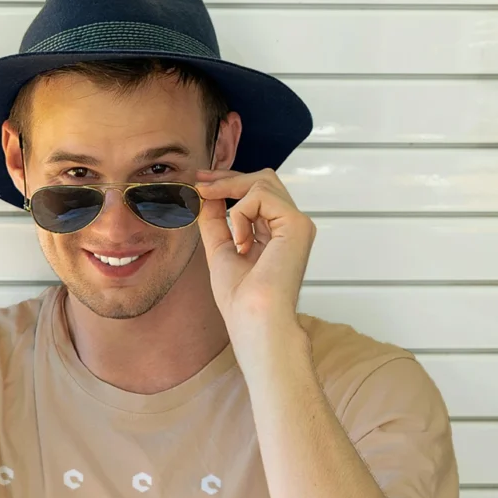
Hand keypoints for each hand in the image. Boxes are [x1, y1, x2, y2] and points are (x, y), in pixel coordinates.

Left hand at [195, 167, 315, 339]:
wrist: (254, 318)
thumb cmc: (240, 299)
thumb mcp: (219, 249)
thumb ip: (215, 220)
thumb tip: (206, 193)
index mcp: (277, 234)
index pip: (259, 194)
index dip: (229, 182)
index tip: (201, 182)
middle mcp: (291, 227)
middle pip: (264, 180)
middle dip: (228, 178)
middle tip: (200, 184)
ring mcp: (297, 224)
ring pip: (263, 182)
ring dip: (230, 193)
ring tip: (217, 219)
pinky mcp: (297, 224)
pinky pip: (261, 195)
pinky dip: (241, 213)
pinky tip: (241, 242)